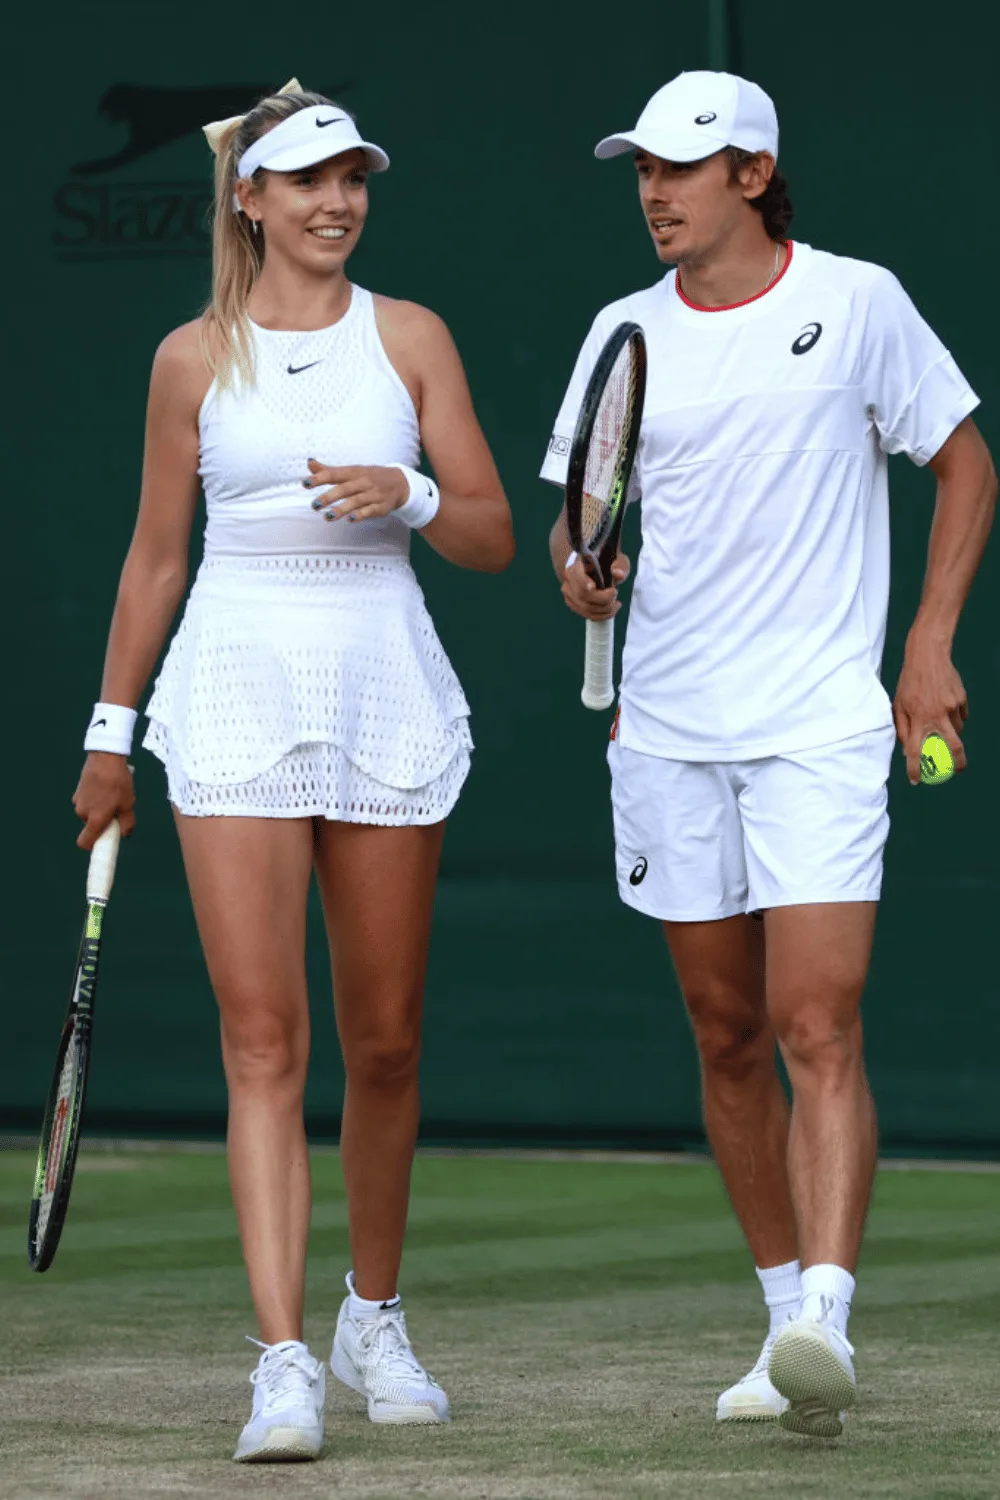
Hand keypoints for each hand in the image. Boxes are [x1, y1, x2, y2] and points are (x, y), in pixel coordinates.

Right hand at [73, 753, 135, 848]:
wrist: (105, 758)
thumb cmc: (118, 783)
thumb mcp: (128, 804)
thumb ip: (126, 823)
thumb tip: (125, 834)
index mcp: (95, 820)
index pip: (84, 843)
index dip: (92, 846)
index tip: (103, 841)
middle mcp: (82, 813)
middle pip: (92, 825)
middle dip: (102, 821)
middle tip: (116, 808)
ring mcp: (78, 801)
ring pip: (90, 812)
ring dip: (99, 808)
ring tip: (112, 794)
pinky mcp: (77, 791)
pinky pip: (87, 801)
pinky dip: (95, 798)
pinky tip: (105, 786)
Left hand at [303, 460, 408, 522]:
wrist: (399, 482)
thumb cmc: (368, 477)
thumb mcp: (350, 471)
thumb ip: (329, 470)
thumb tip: (309, 463)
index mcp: (353, 472)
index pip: (333, 474)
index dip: (319, 478)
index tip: (305, 483)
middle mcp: (362, 482)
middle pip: (344, 489)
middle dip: (329, 497)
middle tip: (314, 505)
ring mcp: (372, 494)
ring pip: (356, 501)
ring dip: (342, 509)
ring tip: (327, 517)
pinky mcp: (380, 506)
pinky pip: (370, 510)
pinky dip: (361, 515)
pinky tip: (351, 519)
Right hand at [561, 552, 630, 620]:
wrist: (592, 569)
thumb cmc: (605, 564)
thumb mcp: (615, 560)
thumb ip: (619, 565)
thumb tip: (618, 574)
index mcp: (576, 566)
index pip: (576, 576)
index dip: (584, 583)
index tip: (594, 587)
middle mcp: (568, 580)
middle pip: (582, 595)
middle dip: (602, 598)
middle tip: (615, 593)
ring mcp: (569, 594)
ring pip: (586, 608)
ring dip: (604, 609)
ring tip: (616, 603)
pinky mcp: (573, 605)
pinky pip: (587, 615)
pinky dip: (602, 615)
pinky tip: (611, 610)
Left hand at [893, 634, 967, 785]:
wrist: (928, 656)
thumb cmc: (909, 682)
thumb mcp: (898, 705)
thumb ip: (902, 728)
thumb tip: (906, 749)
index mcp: (918, 718)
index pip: (915, 750)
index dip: (914, 768)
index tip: (916, 780)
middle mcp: (937, 715)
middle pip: (954, 746)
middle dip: (958, 762)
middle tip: (957, 770)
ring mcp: (952, 707)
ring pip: (957, 730)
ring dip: (951, 733)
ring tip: (941, 721)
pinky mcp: (961, 699)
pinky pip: (961, 715)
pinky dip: (955, 717)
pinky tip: (946, 705)